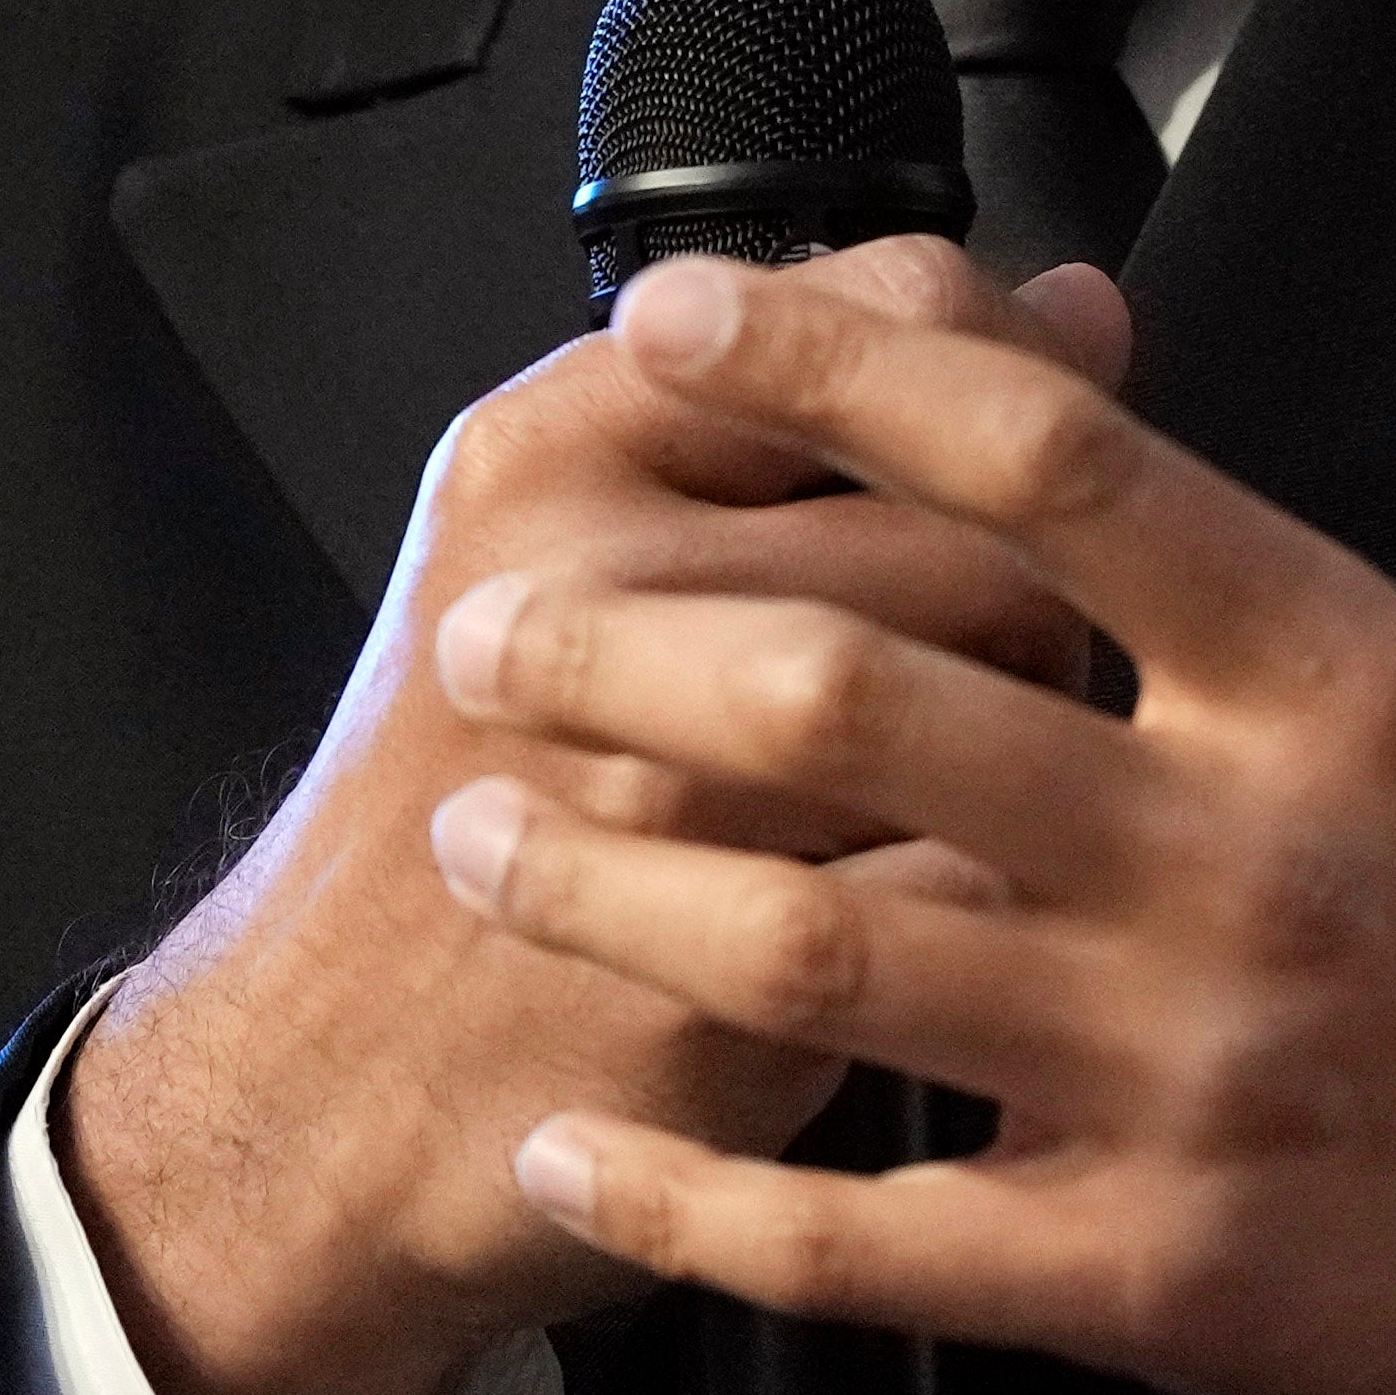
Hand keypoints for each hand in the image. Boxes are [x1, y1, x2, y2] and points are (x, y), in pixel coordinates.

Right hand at [69, 239, 1115, 1394]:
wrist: (313, 1085)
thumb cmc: (458, 800)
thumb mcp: (554, 546)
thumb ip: (807, 414)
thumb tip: (1082, 309)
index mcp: (551, 458)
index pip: (880, 322)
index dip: (1013, 383)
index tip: (1025, 460)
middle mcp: (599, 593)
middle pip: (977, 523)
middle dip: (1040, 596)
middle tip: (991, 669)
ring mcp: (663, 786)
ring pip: (998, 693)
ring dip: (1044, 740)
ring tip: (970, 782)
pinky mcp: (733, 964)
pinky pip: (977, 874)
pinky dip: (1004, 899)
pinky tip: (942, 918)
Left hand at [429, 123, 1395, 1394]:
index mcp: (1366, 692)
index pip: (1058, 471)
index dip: (847, 370)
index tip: (684, 314)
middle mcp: (1247, 871)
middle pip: (866, 699)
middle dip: (635, 641)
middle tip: (492, 610)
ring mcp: (1188, 1089)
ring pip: (826, 958)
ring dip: (614, 891)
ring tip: (465, 832)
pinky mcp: (1165, 1288)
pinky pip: (876, 1249)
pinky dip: (704, 1209)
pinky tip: (575, 1156)